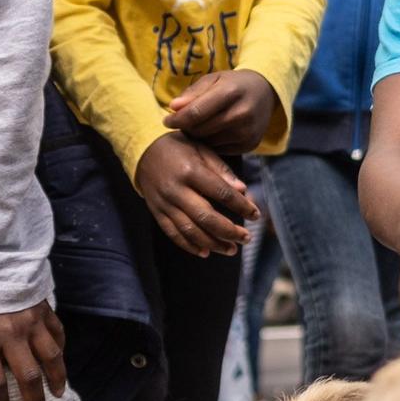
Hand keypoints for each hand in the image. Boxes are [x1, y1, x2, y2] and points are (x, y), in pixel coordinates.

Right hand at [134, 132, 258, 257]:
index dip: (242, 206)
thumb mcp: (202, 150)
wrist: (143, 150)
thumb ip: (222, 171)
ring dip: (212, 243)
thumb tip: (243, 190)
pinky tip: (205, 252)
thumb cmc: (180, 148)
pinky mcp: (157, 212)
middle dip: (229, 231)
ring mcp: (164, 203)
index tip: (256, 215)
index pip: (222, 193)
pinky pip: (173, 233)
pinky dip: (189, 245)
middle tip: (247, 238)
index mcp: (191, 171)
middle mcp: (176, 189)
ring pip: (190, 230)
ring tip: (231, 249)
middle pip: (206, 217)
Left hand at [164, 69, 278, 153]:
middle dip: (187, 127)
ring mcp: (248, 131)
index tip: (166, 121)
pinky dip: (212, 143)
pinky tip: (212, 133)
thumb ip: (192, 93)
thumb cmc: (232, 84)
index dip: (177, 119)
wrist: (264, 92)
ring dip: (198, 136)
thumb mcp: (213, 80)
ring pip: (209, 141)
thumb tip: (173, 108)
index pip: (196, 112)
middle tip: (183, 122)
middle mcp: (242, 113)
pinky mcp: (251, 144)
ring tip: (199, 126)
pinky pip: (220, 149)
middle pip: (201, 129)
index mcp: (231, 91)